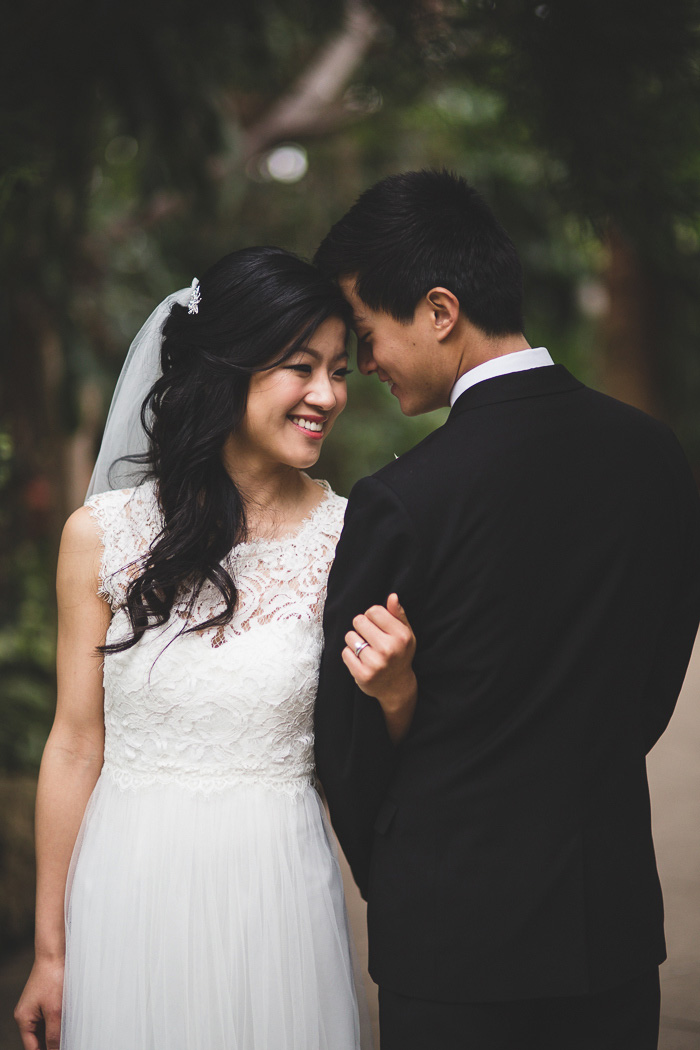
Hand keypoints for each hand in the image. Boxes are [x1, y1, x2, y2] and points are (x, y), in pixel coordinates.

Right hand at [14, 955, 63, 1049]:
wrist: (55, 953)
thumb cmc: (53, 977)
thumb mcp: (55, 1011)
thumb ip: (54, 1034)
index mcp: (23, 1019)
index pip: (32, 1048)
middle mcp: (26, 1014)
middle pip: (37, 1039)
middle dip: (50, 1044)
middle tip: (67, 1043)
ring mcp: (34, 1006)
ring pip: (44, 1028)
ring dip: (55, 1033)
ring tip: (69, 1034)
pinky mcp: (43, 1000)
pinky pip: (48, 1018)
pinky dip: (56, 1022)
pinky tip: (68, 1022)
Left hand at [343, 593, 416, 742]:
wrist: (397, 687)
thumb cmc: (400, 654)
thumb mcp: (405, 634)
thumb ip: (398, 615)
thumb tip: (393, 597)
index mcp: (401, 636)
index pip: (374, 611)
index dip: (372, 616)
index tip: (377, 625)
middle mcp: (389, 649)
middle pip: (359, 621)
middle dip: (362, 627)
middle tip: (370, 638)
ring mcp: (375, 663)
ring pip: (350, 636)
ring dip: (354, 641)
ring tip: (365, 649)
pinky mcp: (362, 674)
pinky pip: (345, 653)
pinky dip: (350, 655)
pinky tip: (361, 660)